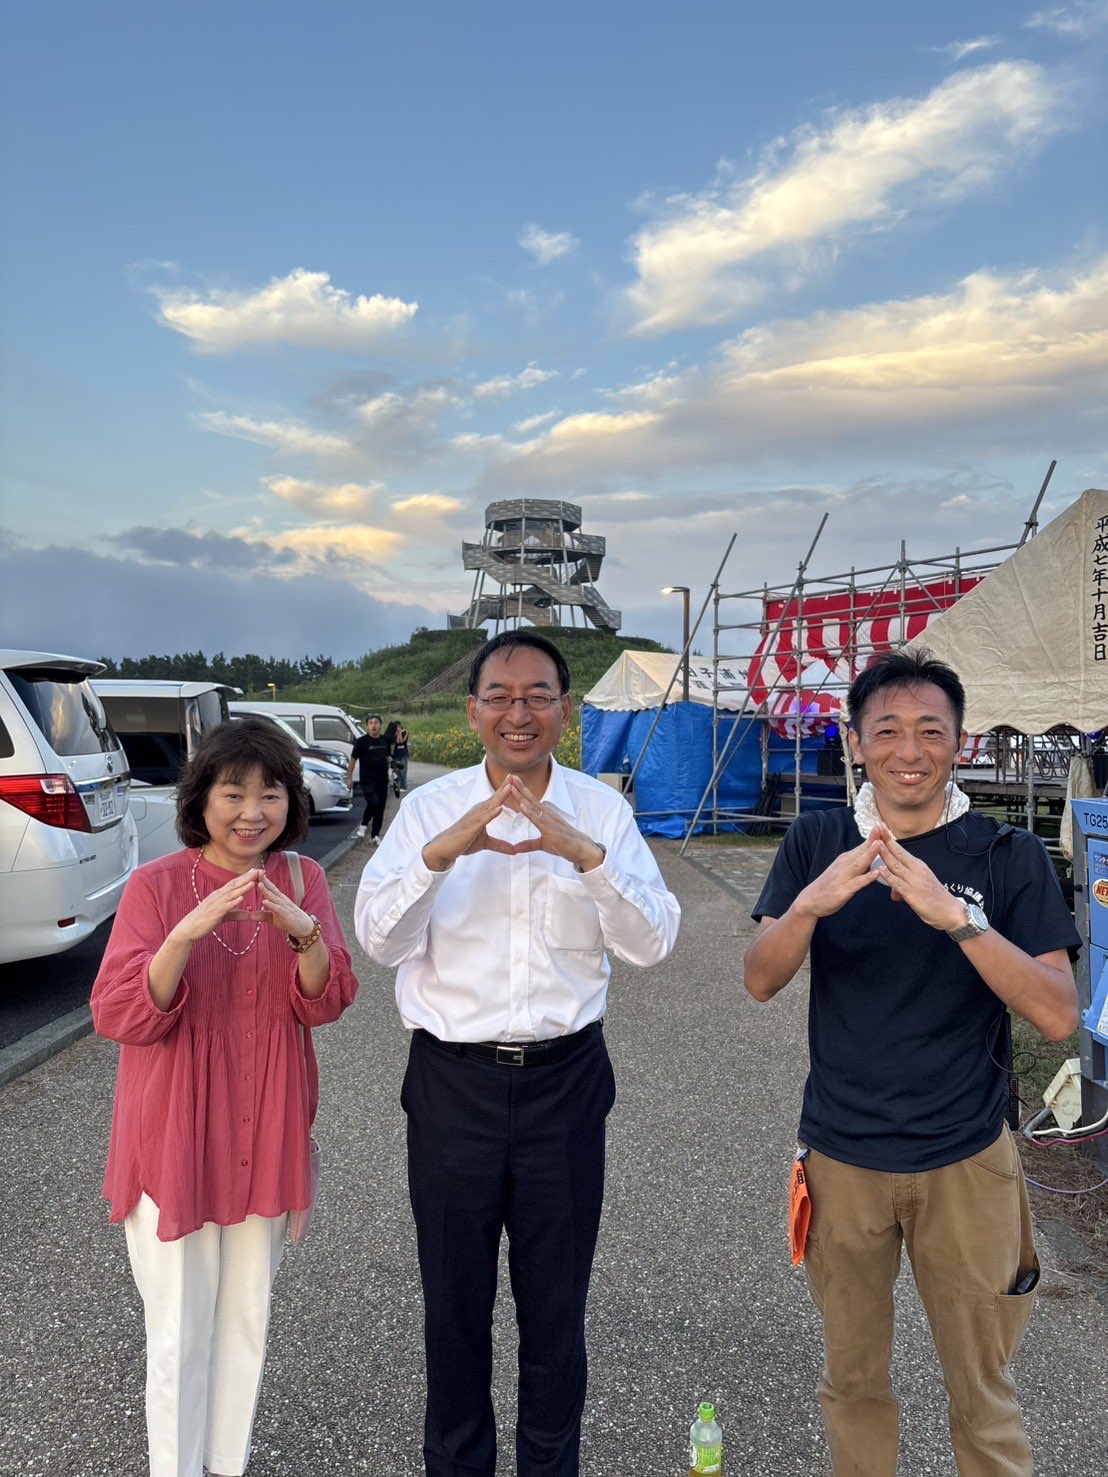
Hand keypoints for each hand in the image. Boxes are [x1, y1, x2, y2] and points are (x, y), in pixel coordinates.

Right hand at [169, 869, 268, 944]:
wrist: (188, 929)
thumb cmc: (204, 921)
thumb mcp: (223, 916)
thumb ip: (236, 914)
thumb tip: (249, 914)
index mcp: (219, 895)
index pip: (234, 884)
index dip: (246, 877)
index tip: (257, 870)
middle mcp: (217, 897)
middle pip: (234, 885)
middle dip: (247, 878)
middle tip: (259, 870)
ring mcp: (215, 904)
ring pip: (231, 894)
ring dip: (242, 888)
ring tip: (253, 882)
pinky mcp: (214, 914)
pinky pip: (225, 907)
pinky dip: (233, 902)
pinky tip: (241, 898)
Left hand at [256, 874, 315, 938]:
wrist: (304, 928)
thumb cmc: (289, 921)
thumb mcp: (273, 918)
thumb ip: (262, 915)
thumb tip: (250, 915)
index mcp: (278, 899)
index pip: (269, 888)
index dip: (262, 880)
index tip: (253, 873)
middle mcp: (282, 900)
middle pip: (271, 889)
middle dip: (264, 880)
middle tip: (255, 871)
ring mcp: (285, 906)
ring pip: (274, 897)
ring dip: (266, 890)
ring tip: (258, 884)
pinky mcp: (286, 914)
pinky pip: (278, 908)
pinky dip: (271, 905)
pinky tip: (264, 901)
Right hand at [421, 776, 537, 871]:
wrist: (445, 848)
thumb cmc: (464, 842)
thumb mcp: (486, 843)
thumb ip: (500, 845)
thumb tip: (515, 851)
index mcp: (482, 812)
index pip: (496, 799)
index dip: (505, 789)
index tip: (516, 779)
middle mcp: (478, 811)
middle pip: (495, 797)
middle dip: (505, 786)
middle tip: (514, 775)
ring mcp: (475, 818)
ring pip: (490, 805)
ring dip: (500, 796)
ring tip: (511, 786)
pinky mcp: (472, 827)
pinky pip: (483, 819)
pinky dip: (492, 814)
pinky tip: (499, 808)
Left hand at [505, 784, 603, 870]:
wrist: (581, 849)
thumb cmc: (564, 844)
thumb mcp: (543, 844)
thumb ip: (529, 844)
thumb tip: (516, 848)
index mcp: (545, 816)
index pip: (531, 801)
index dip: (521, 791)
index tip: (511, 782)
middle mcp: (547, 814)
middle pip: (531, 799)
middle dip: (520, 787)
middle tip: (510, 775)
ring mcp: (549, 820)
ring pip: (532, 806)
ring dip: (521, 796)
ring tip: (511, 786)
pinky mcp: (550, 830)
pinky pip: (538, 819)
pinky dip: (529, 812)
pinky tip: (521, 806)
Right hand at [792, 826, 884, 919]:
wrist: (809, 900)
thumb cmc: (827, 885)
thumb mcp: (841, 870)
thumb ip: (854, 862)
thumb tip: (868, 853)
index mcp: (845, 860)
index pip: (861, 846)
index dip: (872, 836)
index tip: (882, 825)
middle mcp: (844, 866)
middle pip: (861, 851)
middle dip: (872, 839)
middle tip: (882, 827)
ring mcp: (843, 878)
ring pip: (859, 864)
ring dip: (870, 854)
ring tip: (880, 844)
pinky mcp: (843, 890)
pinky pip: (857, 883)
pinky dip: (867, 877)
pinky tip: (876, 873)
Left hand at [872, 834, 967, 929]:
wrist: (950, 912)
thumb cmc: (935, 898)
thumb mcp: (919, 886)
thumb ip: (904, 886)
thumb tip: (894, 892)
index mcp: (918, 866)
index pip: (901, 850)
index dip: (889, 838)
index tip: (881, 826)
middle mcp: (916, 870)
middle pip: (898, 853)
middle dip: (886, 840)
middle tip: (877, 826)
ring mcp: (914, 881)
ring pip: (896, 866)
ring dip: (885, 854)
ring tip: (875, 843)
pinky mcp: (912, 894)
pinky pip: (899, 884)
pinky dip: (889, 876)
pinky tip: (881, 870)